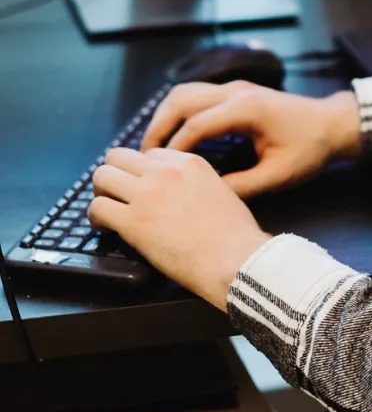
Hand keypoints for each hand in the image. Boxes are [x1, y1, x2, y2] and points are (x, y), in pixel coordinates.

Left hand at [89, 147, 270, 309]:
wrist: (234, 258)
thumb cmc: (235, 233)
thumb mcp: (221, 190)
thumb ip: (195, 183)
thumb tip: (178, 194)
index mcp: (190, 162)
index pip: (150, 153)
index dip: (142, 171)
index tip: (142, 187)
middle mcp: (165, 172)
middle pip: (118, 156)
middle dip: (115, 174)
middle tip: (118, 195)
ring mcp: (147, 194)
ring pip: (102, 176)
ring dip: (101, 193)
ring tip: (108, 210)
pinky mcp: (133, 221)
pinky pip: (97, 208)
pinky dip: (96, 218)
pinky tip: (105, 228)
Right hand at [141, 82, 360, 198]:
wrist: (333, 124)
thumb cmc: (310, 150)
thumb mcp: (277, 175)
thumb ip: (240, 186)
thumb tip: (203, 197)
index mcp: (246, 110)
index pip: (195, 125)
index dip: (172, 149)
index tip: (156, 173)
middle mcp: (236, 92)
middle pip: (181, 100)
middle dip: (158, 127)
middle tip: (142, 159)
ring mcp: (236, 87)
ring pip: (186, 92)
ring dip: (165, 116)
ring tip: (153, 149)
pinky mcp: (237, 91)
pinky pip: (197, 95)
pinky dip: (179, 111)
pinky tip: (174, 136)